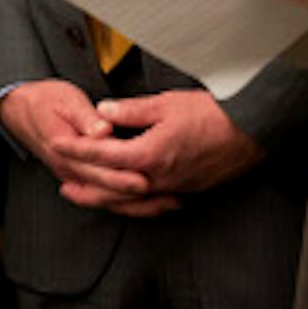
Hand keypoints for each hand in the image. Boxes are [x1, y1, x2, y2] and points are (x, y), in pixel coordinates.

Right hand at [0, 80, 169, 213]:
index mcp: (65, 148)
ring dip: (138, 205)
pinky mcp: (80, 178)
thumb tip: (102, 129)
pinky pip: (105, 197)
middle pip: (106, 190)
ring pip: (107, 199)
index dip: (122, 175)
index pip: (98, 168)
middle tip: (169, 198)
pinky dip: (128, 204)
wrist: (20, 111)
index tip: (145, 179)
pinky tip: (150, 203)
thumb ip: (85, 116)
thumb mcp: (65, 100)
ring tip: (169, 204)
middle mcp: (69, 169)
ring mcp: (74, 177)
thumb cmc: (45, 102)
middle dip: (138, 197)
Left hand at [51, 90, 262, 215]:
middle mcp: (159, 178)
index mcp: (150, 154)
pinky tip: (126, 200)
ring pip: (131, 202)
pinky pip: (151, 203)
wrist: (250, 131)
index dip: (77, 150)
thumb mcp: (165, 104)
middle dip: (85, 187)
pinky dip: (132, 204)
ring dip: (106, 200)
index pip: (103, 155)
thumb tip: (102, 112)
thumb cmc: (211, 113)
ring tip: (87, 196)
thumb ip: (130, 110)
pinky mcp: (185, 191)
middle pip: (112, 190)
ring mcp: (173, 188)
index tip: (57, 145)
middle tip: (63, 185)